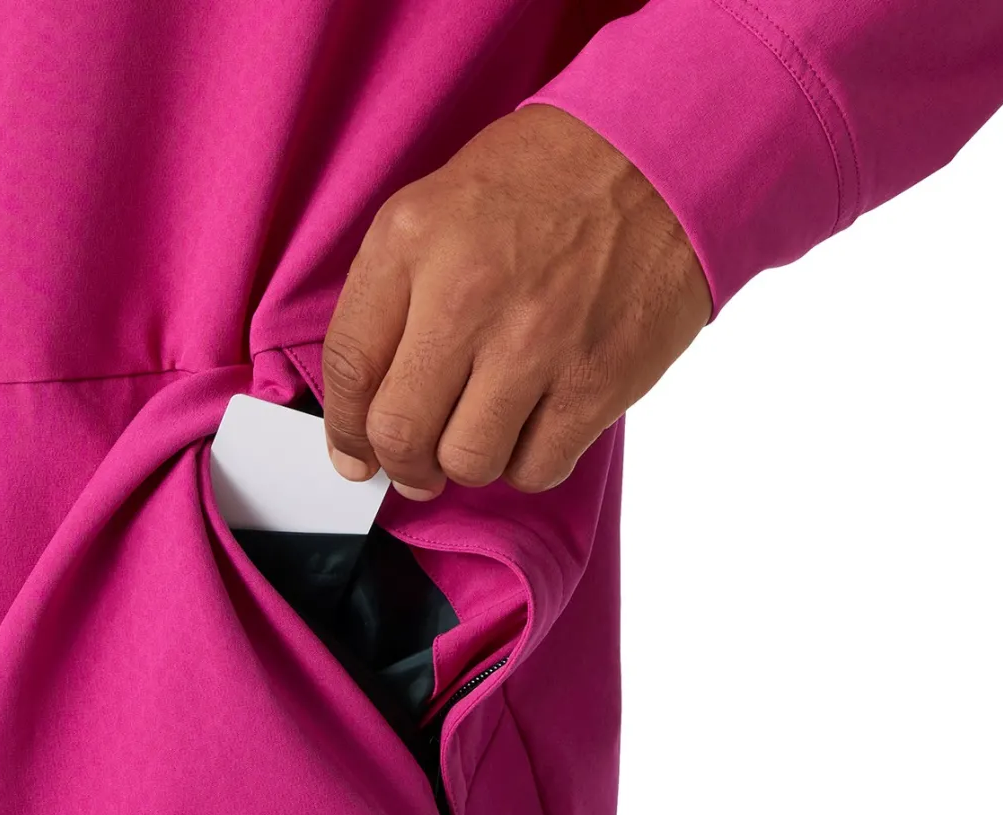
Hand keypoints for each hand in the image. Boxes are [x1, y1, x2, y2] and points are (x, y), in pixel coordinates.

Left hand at [321, 104, 712, 498]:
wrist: (658, 156)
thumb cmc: (542, 183)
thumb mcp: (435, 208)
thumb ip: (389, 299)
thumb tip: (362, 408)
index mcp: (412, 242)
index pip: (348, 369)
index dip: (343, 430)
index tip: (354, 453)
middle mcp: (465, 293)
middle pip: (398, 431)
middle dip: (399, 464)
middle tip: (414, 466)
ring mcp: (534, 342)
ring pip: (465, 463)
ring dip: (464, 464)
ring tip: (480, 434)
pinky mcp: (594, 380)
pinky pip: (535, 469)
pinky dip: (526, 464)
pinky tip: (532, 427)